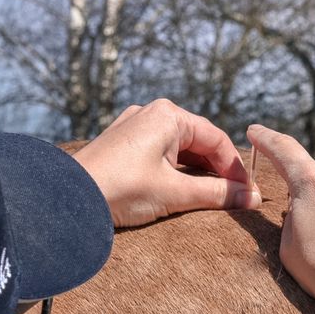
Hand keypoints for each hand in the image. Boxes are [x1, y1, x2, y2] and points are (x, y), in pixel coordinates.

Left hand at [73, 100, 260, 226]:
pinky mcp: (122, 144)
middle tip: (234, 198)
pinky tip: (182, 190)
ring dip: (198, 172)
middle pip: (199, 141)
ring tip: (212, 197)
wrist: (64, 199)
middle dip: (218, 170)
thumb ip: (216, 194)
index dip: (235, 169)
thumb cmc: (119, 189)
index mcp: (168, 115)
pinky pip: (160, 153)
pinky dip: (177, 171)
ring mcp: (134, 127)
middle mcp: (152, 113)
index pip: (217, 139)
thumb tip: (250, 199)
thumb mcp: (174, 193)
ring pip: (180, 148)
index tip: (247, 194)